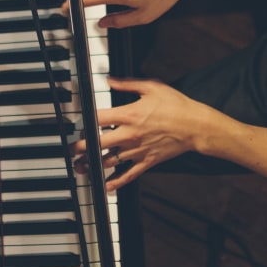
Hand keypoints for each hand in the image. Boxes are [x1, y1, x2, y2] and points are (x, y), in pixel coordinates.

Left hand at [73, 78, 223, 190]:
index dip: (83, 121)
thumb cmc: (176, 105)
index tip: (76, 123)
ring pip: (108, 161)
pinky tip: (104, 186)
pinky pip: (127, 175)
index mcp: (128, 114)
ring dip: (92, 165)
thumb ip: (127, 84)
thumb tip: (109, 80)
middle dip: (79, 148)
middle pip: (97, 143)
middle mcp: (129, 134)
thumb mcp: (152, 87)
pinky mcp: (147, 161)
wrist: (196, 126)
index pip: (97, 119)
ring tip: (80, 167)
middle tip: (70, 150)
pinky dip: (115, 182)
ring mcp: (137, 150)